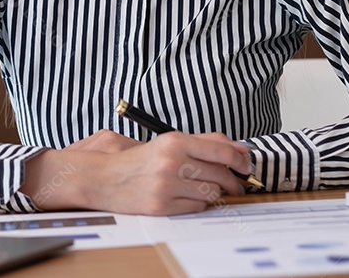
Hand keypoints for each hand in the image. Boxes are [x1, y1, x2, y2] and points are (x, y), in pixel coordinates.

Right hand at [22, 132, 252, 215]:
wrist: (103, 178)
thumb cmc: (136, 160)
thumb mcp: (167, 143)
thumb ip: (202, 142)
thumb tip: (237, 147)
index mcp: (173, 141)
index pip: (221, 150)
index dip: (240, 160)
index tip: (246, 165)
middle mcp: (171, 162)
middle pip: (220, 174)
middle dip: (232, 180)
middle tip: (235, 183)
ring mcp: (167, 185)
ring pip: (212, 192)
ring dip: (216, 193)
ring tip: (210, 189)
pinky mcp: (162, 206)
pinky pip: (197, 207)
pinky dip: (199, 204)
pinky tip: (190, 197)